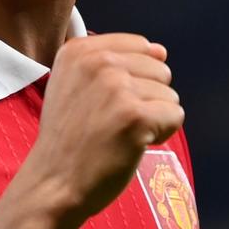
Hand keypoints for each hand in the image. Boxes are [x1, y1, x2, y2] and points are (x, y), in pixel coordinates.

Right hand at [26, 33, 183, 223]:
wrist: (53, 183)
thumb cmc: (69, 139)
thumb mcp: (73, 85)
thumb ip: (112, 62)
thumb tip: (161, 51)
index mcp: (80, 50)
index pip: (141, 46)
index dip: (136, 78)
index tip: (109, 102)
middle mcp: (98, 62)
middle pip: (159, 70)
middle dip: (147, 99)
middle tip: (113, 122)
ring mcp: (117, 88)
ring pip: (169, 94)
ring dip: (153, 118)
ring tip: (120, 134)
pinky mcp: (135, 116)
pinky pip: (175, 115)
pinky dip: (161, 134)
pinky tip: (133, 144)